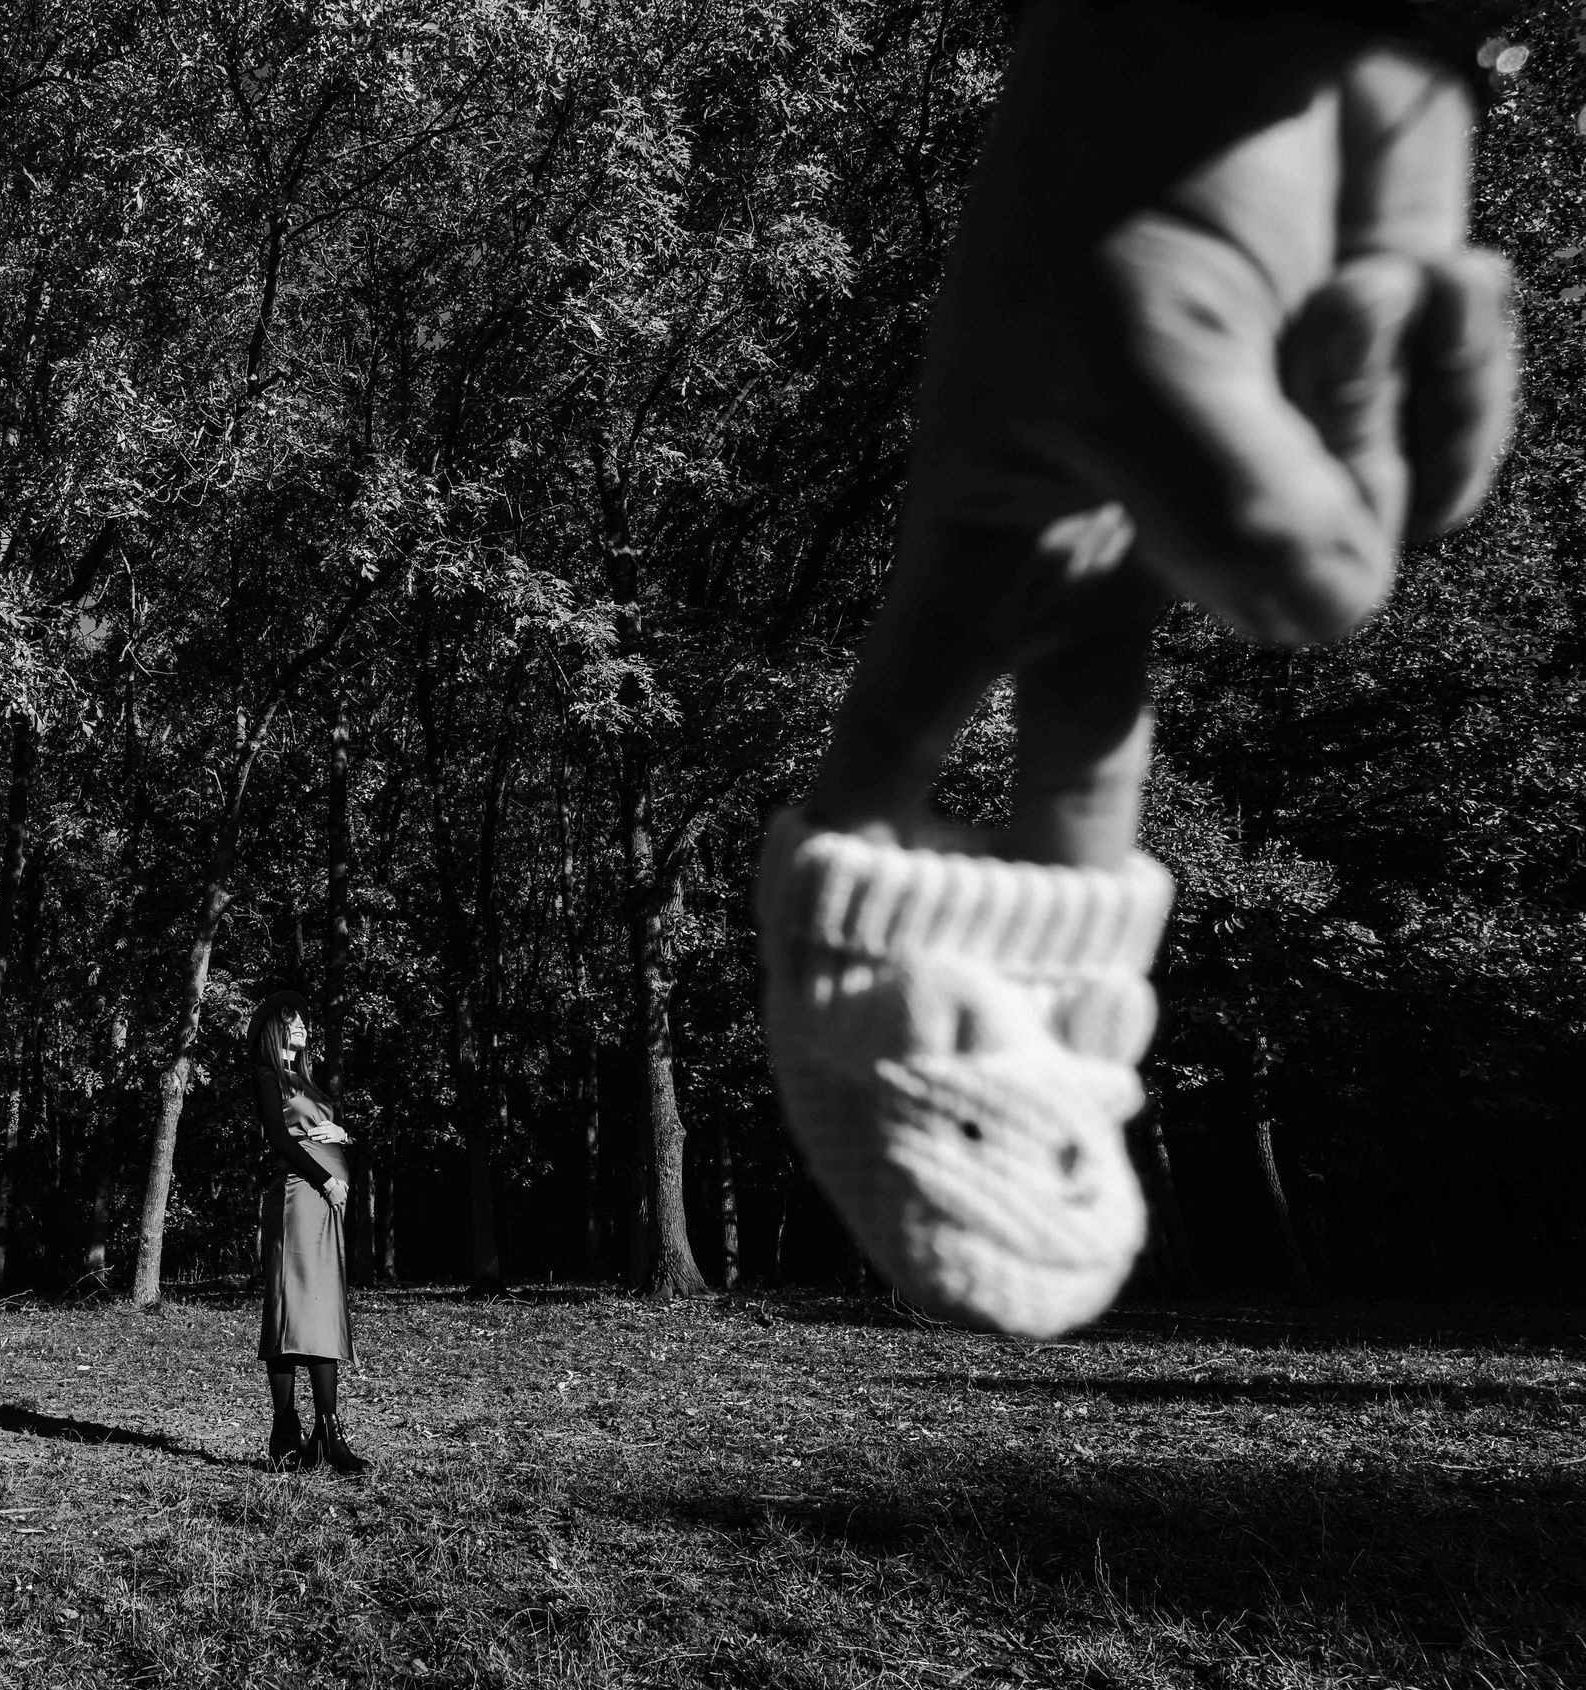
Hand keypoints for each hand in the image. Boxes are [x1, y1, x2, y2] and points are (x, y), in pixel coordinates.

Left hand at [307, 1119, 349, 1143]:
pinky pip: (328, 1140)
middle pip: (320, 1132)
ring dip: (317, 1137)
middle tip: (309, 1134)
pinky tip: (321, 1141)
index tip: (309, 1131)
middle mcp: (329, 1130)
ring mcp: (331, 1135)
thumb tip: (319, 1123)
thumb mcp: (330, 1123)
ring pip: (323, 1136)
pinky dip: (325, 1141)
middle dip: (313, 1133)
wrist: (342, 1133)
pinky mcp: (333, 1139)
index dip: (313, 1129)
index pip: (319, 1128)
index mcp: (328, 1126)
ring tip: (312, 1138)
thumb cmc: (334, 1128)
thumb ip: (324, 1122)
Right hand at [321, 1178, 347, 1213]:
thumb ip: (346, 1187)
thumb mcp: (343, 1183)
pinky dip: (336, 1210)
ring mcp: (337, 1202)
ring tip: (337, 1205)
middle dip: (341, 1201)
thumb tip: (347, 1190)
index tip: (341, 1196)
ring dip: (339, 1206)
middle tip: (339, 1200)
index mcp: (344, 1195)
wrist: (330, 1185)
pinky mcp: (332, 1203)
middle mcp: (341, 1199)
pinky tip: (336, 1210)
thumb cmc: (336, 1183)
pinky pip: (335, 1208)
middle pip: (343, 1203)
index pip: (345, 1198)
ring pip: (339, 1206)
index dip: (343, 1197)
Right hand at [808, 0, 1513, 868]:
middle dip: (1084, 845)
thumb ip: (1226, 508)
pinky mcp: (1362, 450)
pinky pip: (1441, 493)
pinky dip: (1454, 386)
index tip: (833, 944)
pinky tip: (1421, 281)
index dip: (876, 835)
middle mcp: (1106, 544)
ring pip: (1338, 587)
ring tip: (1350, 294)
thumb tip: (1325, 622)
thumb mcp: (1146, 341)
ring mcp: (1239, 508)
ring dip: (1372, 428)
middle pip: (1089, 755)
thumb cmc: (1136, 160)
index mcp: (995, 530)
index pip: (908, 714)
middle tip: (1077, 996)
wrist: (1273, 21)